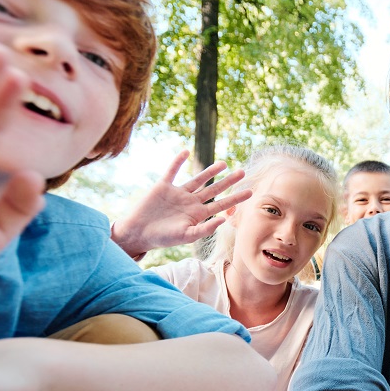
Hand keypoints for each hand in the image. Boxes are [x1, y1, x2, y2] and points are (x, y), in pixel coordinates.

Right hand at [110, 150, 252, 257]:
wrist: (139, 233)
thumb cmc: (163, 238)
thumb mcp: (186, 236)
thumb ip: (205, 229)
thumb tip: (223, 219)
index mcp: (198, 214)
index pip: (222, 204)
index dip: (236, 198)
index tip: (251, 192)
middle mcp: (190, 202)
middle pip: (214, 189)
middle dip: (228, 182)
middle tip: (243, 172)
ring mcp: (178, 193)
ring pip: (198, 179)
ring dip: (210, 171)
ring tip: (224, 163)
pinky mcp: (163, 186)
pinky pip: (172, 171)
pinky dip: (178, 161)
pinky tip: (186, 151)